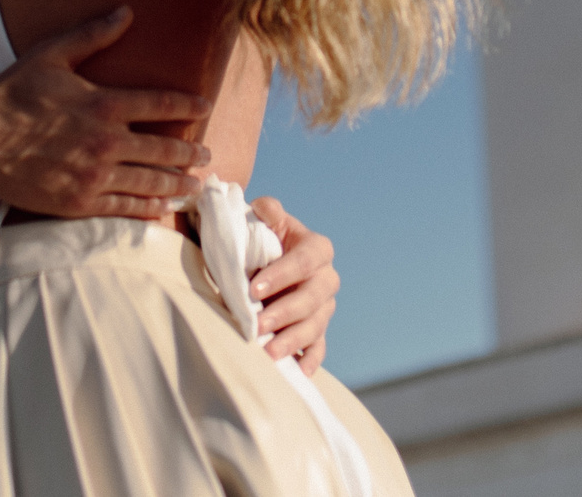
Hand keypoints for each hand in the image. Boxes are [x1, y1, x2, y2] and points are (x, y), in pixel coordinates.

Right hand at [0, 7, 211, 218]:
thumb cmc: (13, 93)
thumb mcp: (52, 55)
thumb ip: (93, 34)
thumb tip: (126, 11)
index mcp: (103, 104)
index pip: (161, 104)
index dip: (187, 106)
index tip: (204, 107)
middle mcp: (105, 142)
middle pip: (163, 149)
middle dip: (190, 151)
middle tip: (207, 153)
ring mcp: (94, 175)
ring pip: (149, 183)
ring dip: (177, 184)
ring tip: (195, 185)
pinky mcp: (79, 202)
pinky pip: (123, 208)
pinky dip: (148, 209)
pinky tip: (162, 209)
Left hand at [248, 196, 337, 371]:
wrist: (265, 263)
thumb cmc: (263, 240)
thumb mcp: (265, 221)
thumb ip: (267, 211)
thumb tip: (264, 207)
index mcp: (317, 249)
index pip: (304, 261)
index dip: (282, 274)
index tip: (254, 287)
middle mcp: (327, 279)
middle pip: (311, 299)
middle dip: (284, 313)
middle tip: (258, 325)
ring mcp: (324, 308)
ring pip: (314, 326)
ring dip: (292, 340)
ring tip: (269, 354)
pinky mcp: (317, 331)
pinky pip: (318, 349)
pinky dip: (310, 361)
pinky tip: (298, 373)